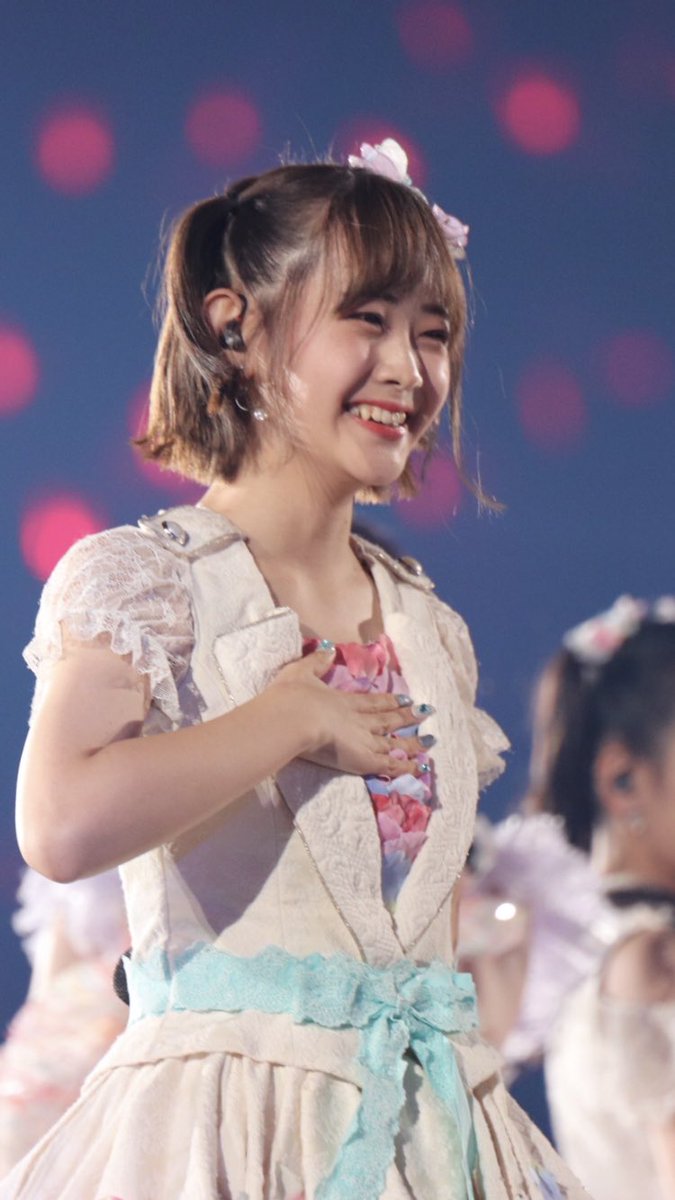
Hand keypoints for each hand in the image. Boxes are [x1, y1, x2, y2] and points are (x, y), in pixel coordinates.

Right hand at [269, 646, 433, 777]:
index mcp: (343, 701)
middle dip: (407, 717)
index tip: (406, 699)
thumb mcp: (300, 672)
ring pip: (393, 743)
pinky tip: (419, 768)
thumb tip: (327, 649)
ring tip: (431, 741)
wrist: (291, 719)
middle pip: (387, 719)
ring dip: (413, 742)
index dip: (390, 701)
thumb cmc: (289, 698)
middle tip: (426, 713)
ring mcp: (363, 740)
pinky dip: (405, 767)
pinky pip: (390, 765)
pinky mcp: (363, 759)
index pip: (372, 702)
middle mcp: (358, 720)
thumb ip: (316, 663)